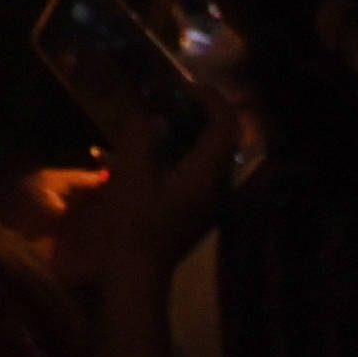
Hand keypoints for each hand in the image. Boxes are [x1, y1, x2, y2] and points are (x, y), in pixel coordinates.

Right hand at [53, 93, 239, 293]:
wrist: (137, 272)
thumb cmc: (135, 219)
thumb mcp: (132, 170)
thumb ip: (143, 135)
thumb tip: (152, 118)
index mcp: (209, 173)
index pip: (226, 126)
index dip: (211, 100)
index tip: (186, 85)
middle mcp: (220, 186)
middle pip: (225, 140)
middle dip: (204, 114)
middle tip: (174, 98)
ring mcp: (212, 202)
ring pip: (215, 156)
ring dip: (196, 133)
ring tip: (164, 120)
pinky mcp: (199, 212)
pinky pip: (203, 172)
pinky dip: (189, 153)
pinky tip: (160, 152)